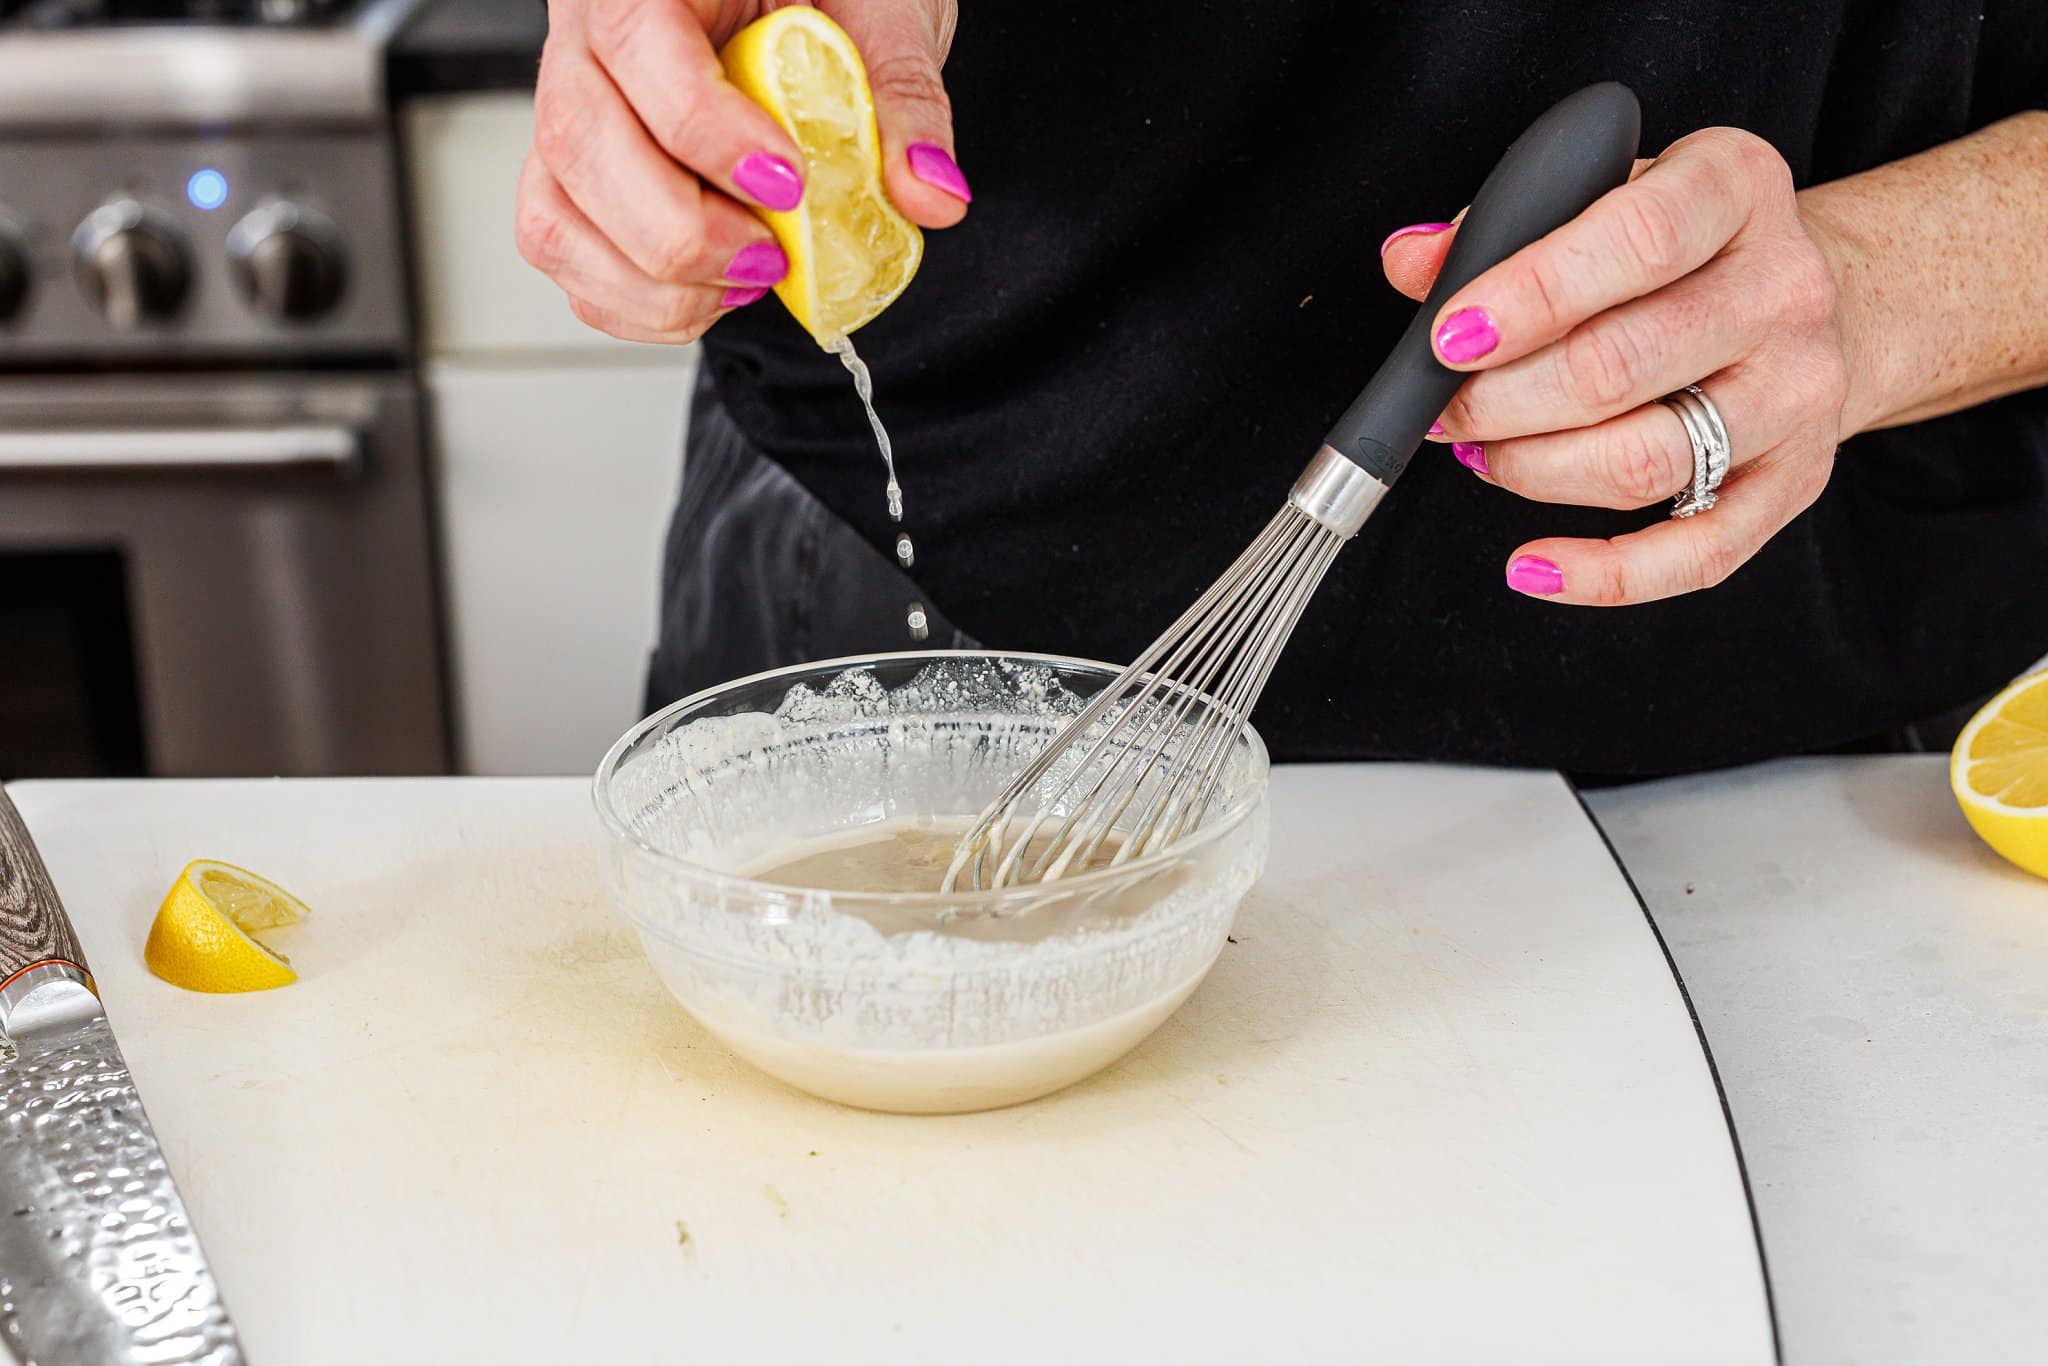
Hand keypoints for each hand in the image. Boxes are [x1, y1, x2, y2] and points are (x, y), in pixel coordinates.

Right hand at [518, 0, 968, 344]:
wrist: (801, 5)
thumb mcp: (883, 10)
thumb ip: (902, 96)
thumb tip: (929, 190)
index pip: (638, 44)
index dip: (707, 132)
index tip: (789, 184)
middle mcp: (588, 41)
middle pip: (577, 142)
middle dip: (682, 231)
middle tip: (774, 254)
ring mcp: (573, 114)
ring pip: (556, 215)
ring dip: (657, 282)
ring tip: (750, 275)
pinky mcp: (576, 181)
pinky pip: (568, 256)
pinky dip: (641, 302)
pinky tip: (714, 290)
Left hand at [1381, 128, 1849, 605]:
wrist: (1818, 293)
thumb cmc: (1685, 248)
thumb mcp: (1606, 195)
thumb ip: (1505, 225)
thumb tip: (1410, 261)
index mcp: (1736, 190)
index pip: (1638, 241)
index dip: (1531, 296)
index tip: (1451, 338)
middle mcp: (1783, 290)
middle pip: (1620, 366)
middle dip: (1501, 400)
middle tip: (1444, 408)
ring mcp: (1798, 392)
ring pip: (1644, 460)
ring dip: (1532, 471)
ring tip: (1481, 453)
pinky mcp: (1795, 480)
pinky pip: (1698, 552)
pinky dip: (1604, 576)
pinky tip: (1532, 567)